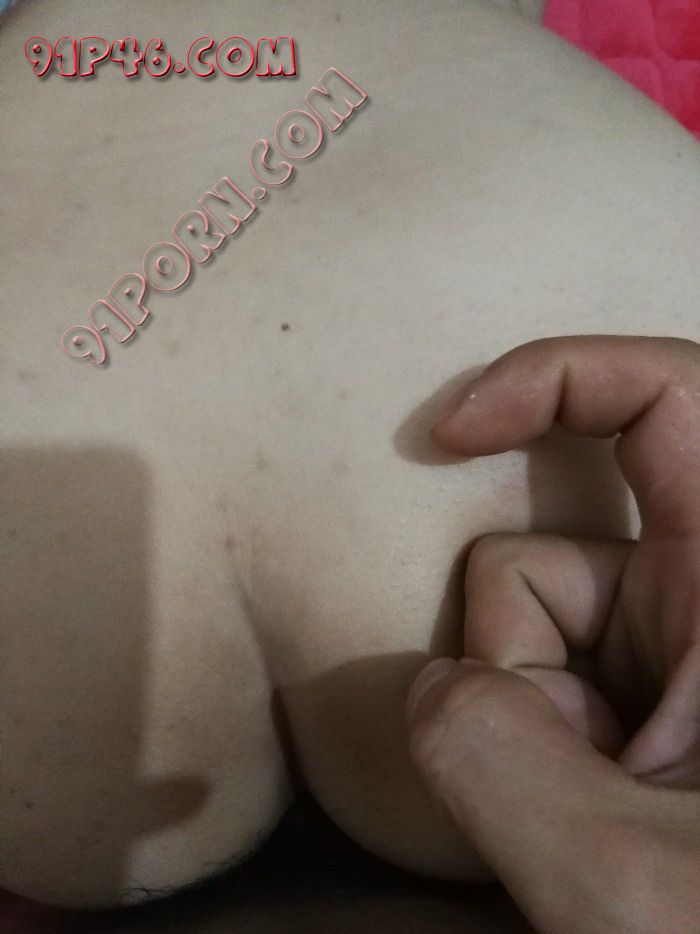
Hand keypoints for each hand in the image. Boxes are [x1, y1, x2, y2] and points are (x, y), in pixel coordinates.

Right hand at [406, 336, 699, 933]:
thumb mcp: (634, 879)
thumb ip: (495, 762)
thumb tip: (436, 685)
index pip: (673, 399)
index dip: (556, 377)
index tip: (453, 430)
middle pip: (541, 553)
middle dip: (508, 648)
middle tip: (567, 766)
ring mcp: (674, 654)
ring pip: (526, 629)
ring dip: (523, 720)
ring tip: (590, 821)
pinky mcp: (644, 699)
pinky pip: (535, 681)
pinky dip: (533, 740)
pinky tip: (583, 817)